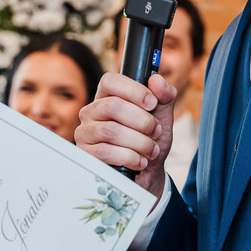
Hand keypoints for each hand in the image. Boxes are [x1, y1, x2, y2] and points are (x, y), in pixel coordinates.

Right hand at [75, 72, 176, 196]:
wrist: (148, 170)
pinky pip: (106, 152)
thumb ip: (164, 94)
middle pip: (113, 106)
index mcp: (107, 96)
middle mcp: (92, 112)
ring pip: (111, 131)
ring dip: (139, 142)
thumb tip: (156, 80)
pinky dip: (130, 157)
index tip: (152, 103)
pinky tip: (140, 161)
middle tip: (156, 131)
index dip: (133, 90)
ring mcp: (86, 132)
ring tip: (151, 149)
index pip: (110, 81)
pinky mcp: (86, 154)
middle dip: (142, 121)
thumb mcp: (163, 114)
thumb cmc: (150, 137)